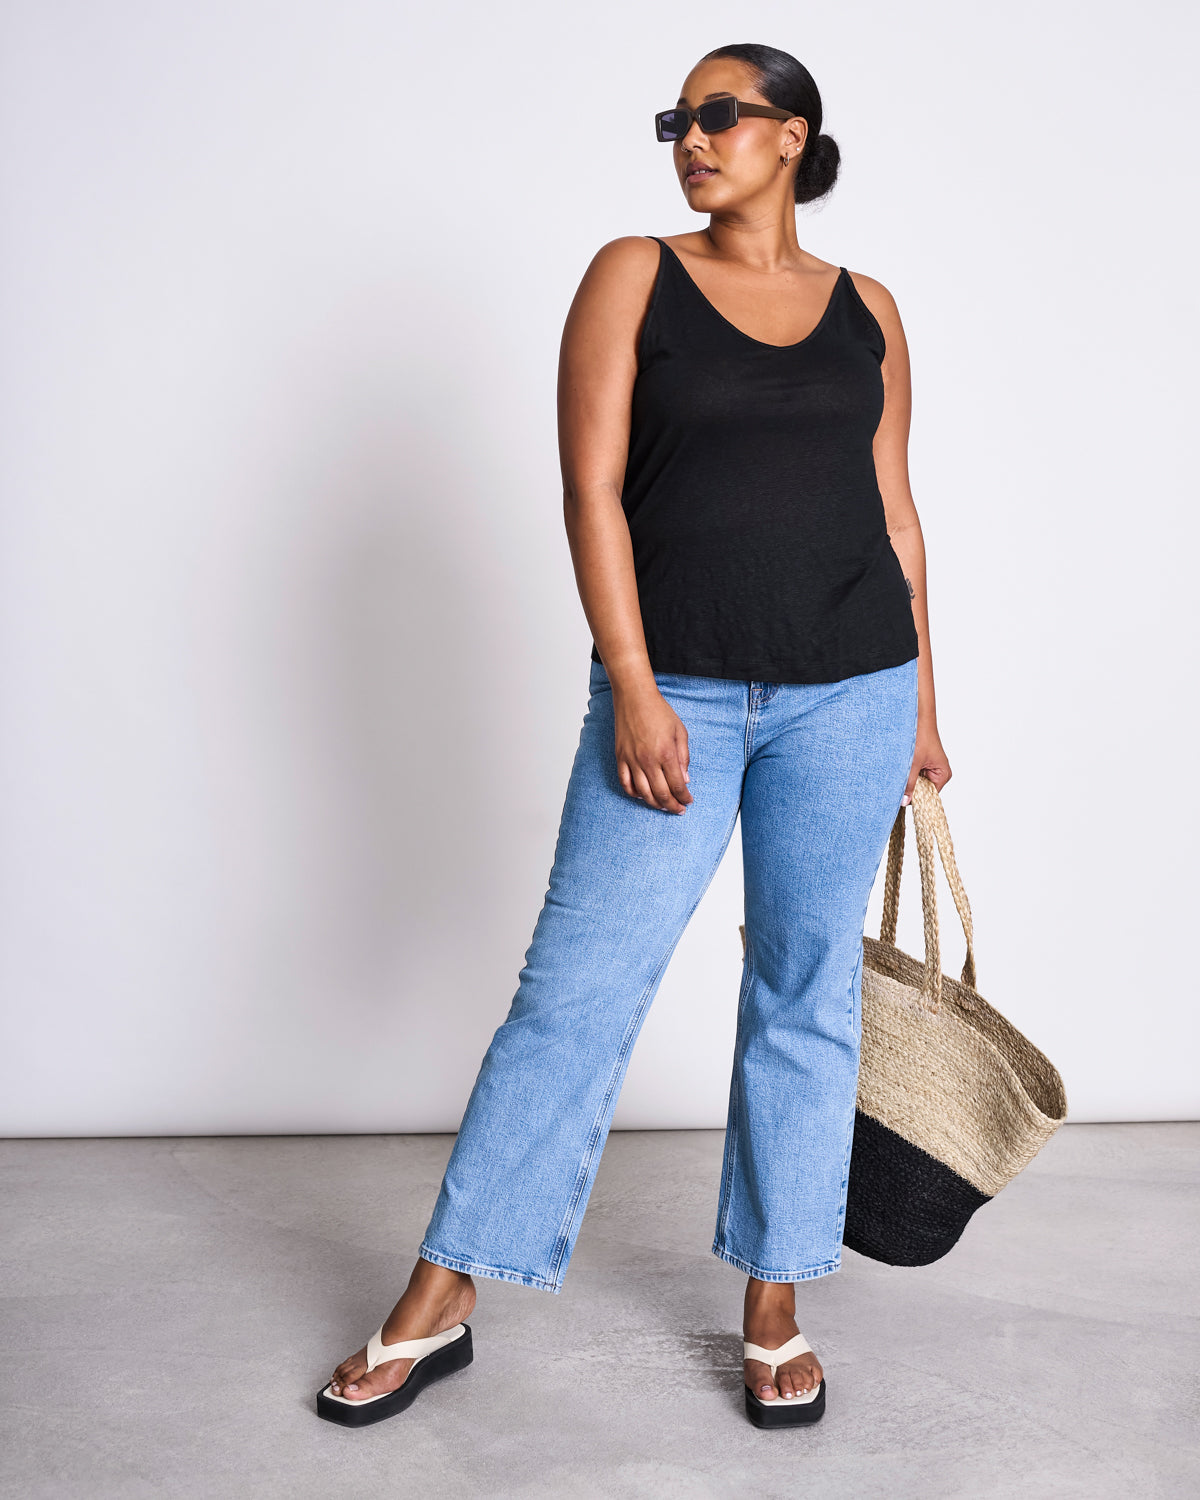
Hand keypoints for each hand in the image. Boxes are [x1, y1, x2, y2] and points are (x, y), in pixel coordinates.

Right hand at [612, 682, 692, 812]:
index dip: (684, 798)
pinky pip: (625, 783)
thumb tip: (685, 779)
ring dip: (655, 804)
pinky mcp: (621, 758)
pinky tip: (642, 795)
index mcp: (666, 753)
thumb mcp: (680, 732)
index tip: (688, 802)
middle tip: (678, 809)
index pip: (677, 785)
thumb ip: (684, 757)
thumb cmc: (659, 712)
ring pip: (643, 793)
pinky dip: (634, 793)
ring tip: (663, 806)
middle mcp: (649, 760)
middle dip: (672, 806)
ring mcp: (632, 760)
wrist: (635, 698)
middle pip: (661, 794)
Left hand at [902, 722, 950, 804]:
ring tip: (901, 768)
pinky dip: (906, 772)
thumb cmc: (920, 735)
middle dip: (910, 787)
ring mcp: (931, 768)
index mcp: (943, 775)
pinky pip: (914, 774)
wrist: (918, 716)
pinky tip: (902, 764)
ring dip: (907, 778)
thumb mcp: (912, 763)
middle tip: (898, 780)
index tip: (900, 797)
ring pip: (916, 782)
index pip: (928, 796)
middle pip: (922, 790)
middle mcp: (939, 773)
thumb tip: (904, 802)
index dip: (915, 798)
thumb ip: (908, 783)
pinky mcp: (923, 763)